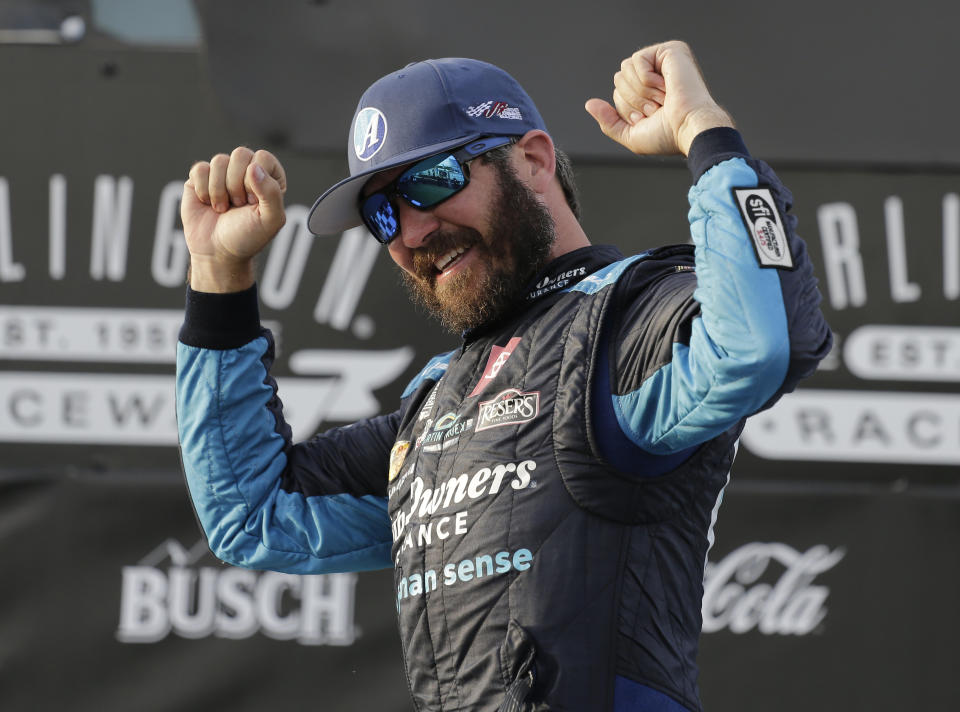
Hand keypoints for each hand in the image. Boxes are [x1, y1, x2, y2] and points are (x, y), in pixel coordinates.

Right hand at [182, 147, 286, 291]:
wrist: (217, 252)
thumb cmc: (248, 237)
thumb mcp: (270, 221)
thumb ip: (272, 193)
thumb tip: (253, 167)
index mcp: (269, 178)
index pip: (264, 158)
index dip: (256, 180)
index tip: (254, 202)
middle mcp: (247, 171)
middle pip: (241, 154)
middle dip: (237, 184)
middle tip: (238, 205)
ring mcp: (223, 173)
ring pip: (219, 160)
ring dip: (220, 191)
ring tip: (223, 208)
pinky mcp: (200, 178)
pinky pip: (200, 168)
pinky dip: (203, 190)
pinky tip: (208, 204)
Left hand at [585, 40, 733, 156]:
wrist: (689, 129)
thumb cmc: (667, 135)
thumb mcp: (630, 135)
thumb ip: (608, 122)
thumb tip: (590, 104)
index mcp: (647, 93)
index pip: (617, 93)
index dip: (626, 109)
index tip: (649, 117)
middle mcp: (654, 75)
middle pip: (618, 79)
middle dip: (632, 99)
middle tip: (656, 108)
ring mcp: (662, 61)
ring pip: (625, 69)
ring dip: (640, 91)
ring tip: (662, 99)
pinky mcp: (670, 51)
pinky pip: (637, 59)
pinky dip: (646, 79)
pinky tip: (666, 85)